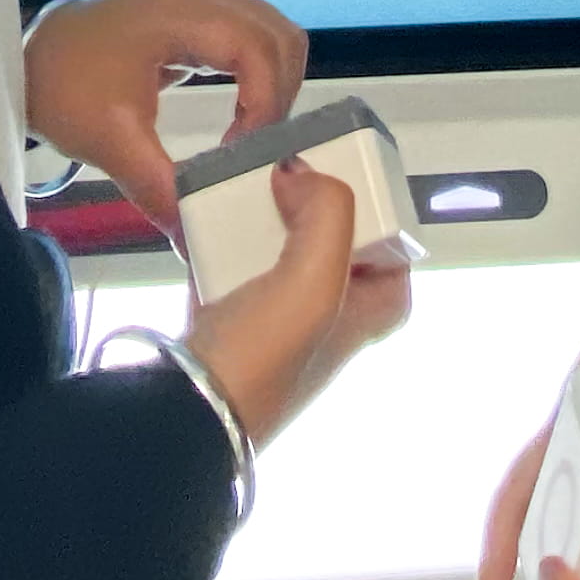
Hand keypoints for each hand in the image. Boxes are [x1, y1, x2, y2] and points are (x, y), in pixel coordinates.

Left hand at [22, 0, 305, 231]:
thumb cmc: (66, 89)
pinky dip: (259, 76)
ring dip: (275, 85)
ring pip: (272, 35)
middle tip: (257, 149)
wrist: (23, 56)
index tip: (243, 154)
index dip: (265, 106)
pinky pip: (251, 37)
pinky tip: (240, 116)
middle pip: (278, 38)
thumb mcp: (111, 142)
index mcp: (185, 12)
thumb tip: (193, 246)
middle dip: (278, 97)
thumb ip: (159, 189)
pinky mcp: (196, 13)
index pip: (258, 51)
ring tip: (251, 136)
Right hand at [180, 160, 412, 443]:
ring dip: (261, 215)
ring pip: (277, 251)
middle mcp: (326, 320)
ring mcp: (274, 325)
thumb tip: (300, 173)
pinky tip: (201, 210)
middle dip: (309, 202)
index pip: (393, 251)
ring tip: (241, 177)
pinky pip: (228, 265)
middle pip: (331, 244)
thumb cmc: (265, 355)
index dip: (376, 209)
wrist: (186, 414)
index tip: (344, 173)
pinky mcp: (225, 325)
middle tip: (282, 166)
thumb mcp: (316, 281)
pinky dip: (217, 237)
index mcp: (366, 316)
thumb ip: (327, 213)